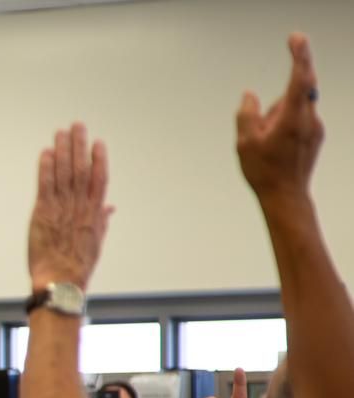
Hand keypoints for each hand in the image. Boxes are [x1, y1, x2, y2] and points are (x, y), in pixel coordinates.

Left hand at [28, 123, 112, 292]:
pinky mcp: (43, 213)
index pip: (100, 178)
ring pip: (64, 172)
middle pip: (82, 168)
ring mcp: (62, 208)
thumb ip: (102, 220)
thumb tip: (109, 208)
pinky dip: (46, 167)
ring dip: (63, 149)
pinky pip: (45, 184)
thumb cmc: (77, 266)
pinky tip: (46, 153)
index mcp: (94, 212)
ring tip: (61, 132)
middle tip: (77, 126)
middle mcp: (79, 206)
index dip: (99, 158)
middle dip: (79, 145)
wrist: (60, 280)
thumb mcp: (96, 242)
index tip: (97, 142)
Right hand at [237, 33, 321, 205]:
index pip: (299, 77)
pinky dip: (286, 126)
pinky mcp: (315, 136)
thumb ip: (246, 113)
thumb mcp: (244, 142)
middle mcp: (308, 119)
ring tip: (267, 145)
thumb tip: (250, 96)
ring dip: (278, 117)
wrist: (285, 197)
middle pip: (293, 94)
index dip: (298, 54)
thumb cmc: (265, 172)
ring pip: (294, 108)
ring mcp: (315, 128)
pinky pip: (299, 119)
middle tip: (261, 129)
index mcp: (292, 117)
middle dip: (274, 105)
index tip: (295, 39)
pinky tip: (276, 148)